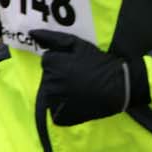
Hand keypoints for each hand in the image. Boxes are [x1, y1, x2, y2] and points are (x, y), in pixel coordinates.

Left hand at [30, 30, 149, 125]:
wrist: (119, 86)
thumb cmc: (99, 63)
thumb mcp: (77, 44)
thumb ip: (53, 38)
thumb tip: (31, 33)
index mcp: (52, 65)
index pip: (47, 61)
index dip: (62, 61)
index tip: (76, 64)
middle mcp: (50, 84)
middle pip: (48, 77)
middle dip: (60, 75)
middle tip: (80, 76)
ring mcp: (55, 102)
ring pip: (51, 94)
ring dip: (61, 91)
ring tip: (79, 89)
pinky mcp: (61, 117)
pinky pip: (55, 112)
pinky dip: (64, 108)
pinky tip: (77, 102)